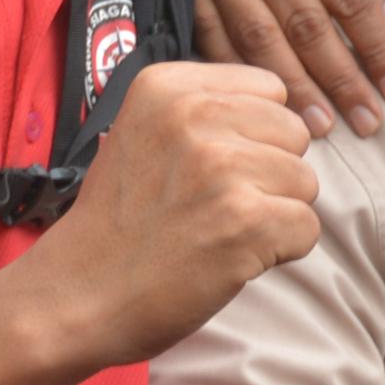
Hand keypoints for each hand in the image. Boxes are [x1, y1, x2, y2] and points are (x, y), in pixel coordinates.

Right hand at [14, 62, 320, 371]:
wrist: (73, 298)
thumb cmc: (120, 224)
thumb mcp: (147, 135)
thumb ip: (214, 114)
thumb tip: (311, 119)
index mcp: (167, 86)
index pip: (270, 90)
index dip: (253, 136)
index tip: (207, 169)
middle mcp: (194, 115)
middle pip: (294, 133)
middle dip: (269, 174)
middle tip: (210, 207)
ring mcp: (221, 167)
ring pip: (306, 182)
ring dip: (274, 215)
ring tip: (216, 232)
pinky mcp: (246, 219)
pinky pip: (308, 227)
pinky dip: (280, 252)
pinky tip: (228, 258)